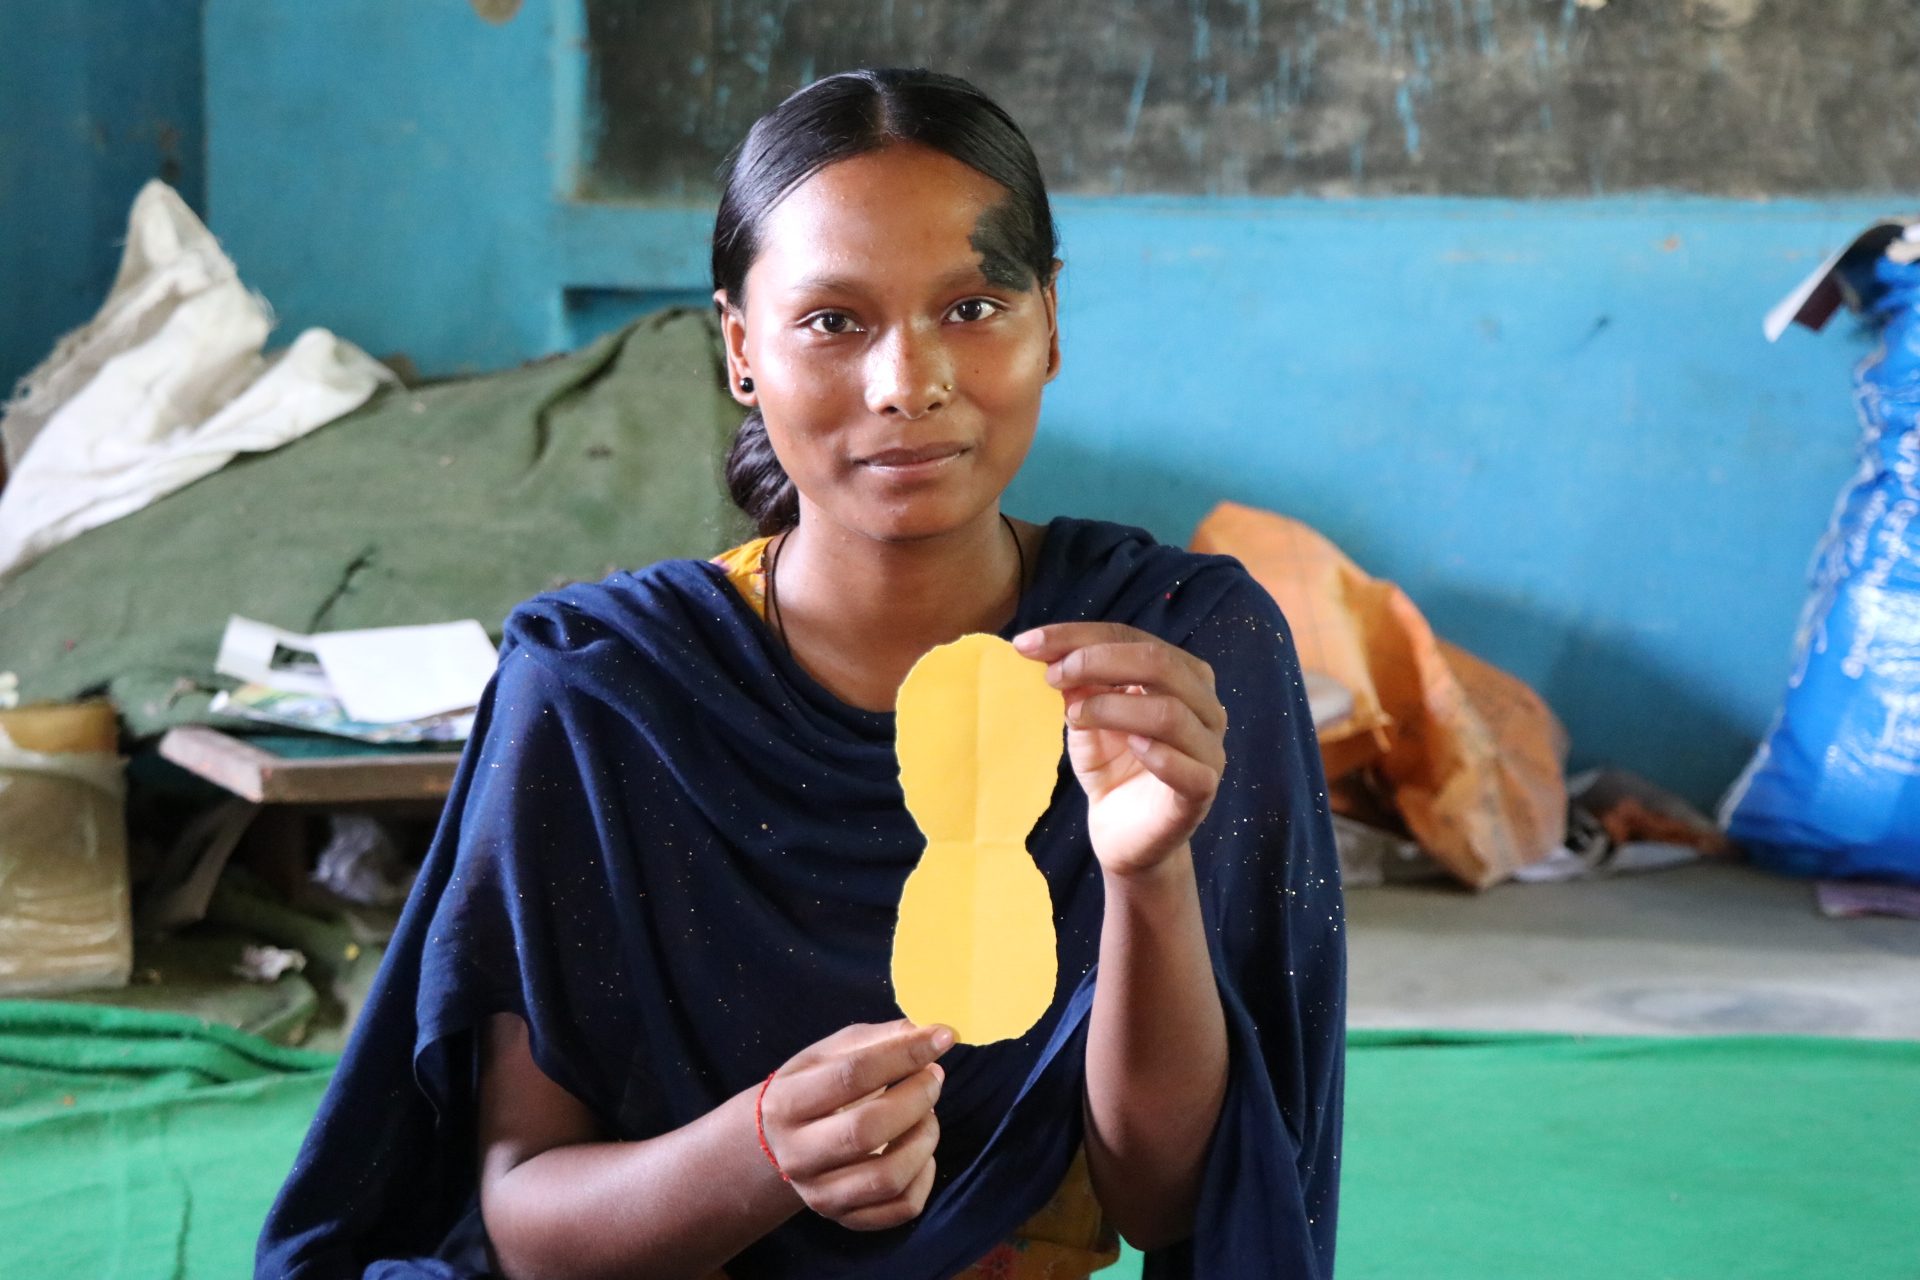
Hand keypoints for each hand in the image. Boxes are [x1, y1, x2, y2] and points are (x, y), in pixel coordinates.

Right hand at [758, 1020, 952, 1230]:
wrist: (779, 1143)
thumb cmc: (812, 1088)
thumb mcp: (829, 1054)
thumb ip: (875, 1040)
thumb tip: (925, 1033)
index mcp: (787, 1104)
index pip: (850, 1075)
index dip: (902, 1054)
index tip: (942, 1039)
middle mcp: (797, 1156)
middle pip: (867, 1131)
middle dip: (915, 1098)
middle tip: (934, 1078)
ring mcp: (820, 1195)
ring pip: (888, 1176)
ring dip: (924, 1138)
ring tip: (927, 1114)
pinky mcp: (846, 1219)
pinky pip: (902, 1207)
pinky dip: (925, 1176)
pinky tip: (920, 1151)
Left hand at [1014, 623, 1227, 877]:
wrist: (1125, 835)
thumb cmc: (1113, 768)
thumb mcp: (1086, 717)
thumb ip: (1078, 683)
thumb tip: (1053, 649)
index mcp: (1180, 677)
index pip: (1133, 639)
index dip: (1079, 636)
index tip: (1028, 644)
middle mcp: (1204, 707)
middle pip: (1159, 663)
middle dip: (1097, 661)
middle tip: (1052, 676)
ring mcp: (1208, 750)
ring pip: (1171, 712)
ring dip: (1114, 707)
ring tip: (1075, 715)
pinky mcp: (1202, 793)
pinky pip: (1190, 770)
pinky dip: (1158, 754)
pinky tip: (1131, 747)